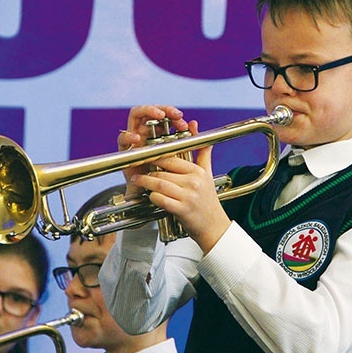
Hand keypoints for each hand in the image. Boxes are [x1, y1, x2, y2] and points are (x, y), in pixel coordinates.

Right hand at [117, 105, 188, 196]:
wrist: (154, 193)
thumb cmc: (167, 173)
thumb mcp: (180, 155)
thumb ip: (188, 139)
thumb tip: (194, 123)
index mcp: (158, 131)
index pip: (163, 113)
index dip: (172, 113)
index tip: (183, 121)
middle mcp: (146, 131)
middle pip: (150, 110)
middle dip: (163, 109)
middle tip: (175, 115)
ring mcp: (135, 138)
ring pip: (136, 115)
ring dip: (148, 112)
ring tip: (160, 116)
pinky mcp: (125, 150)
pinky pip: (122, 139)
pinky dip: (128, 136)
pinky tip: (137, 138)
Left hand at [130, 120, 231, 252]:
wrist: (214, 227)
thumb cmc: (208, 200)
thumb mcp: (207, 174)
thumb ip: (201, 151)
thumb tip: (195, 125)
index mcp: (198, 172)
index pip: (171, 159)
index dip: (155, 157)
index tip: (145, 157)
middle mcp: (194, 182)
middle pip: (162, 171)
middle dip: (147, 171)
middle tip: (137, 170)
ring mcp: (188, 196)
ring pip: (159, 184)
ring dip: (145, 183)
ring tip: (138, 181)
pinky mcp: (182, 210)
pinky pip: (160, 199)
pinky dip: (152, 197)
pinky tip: (150, 196)